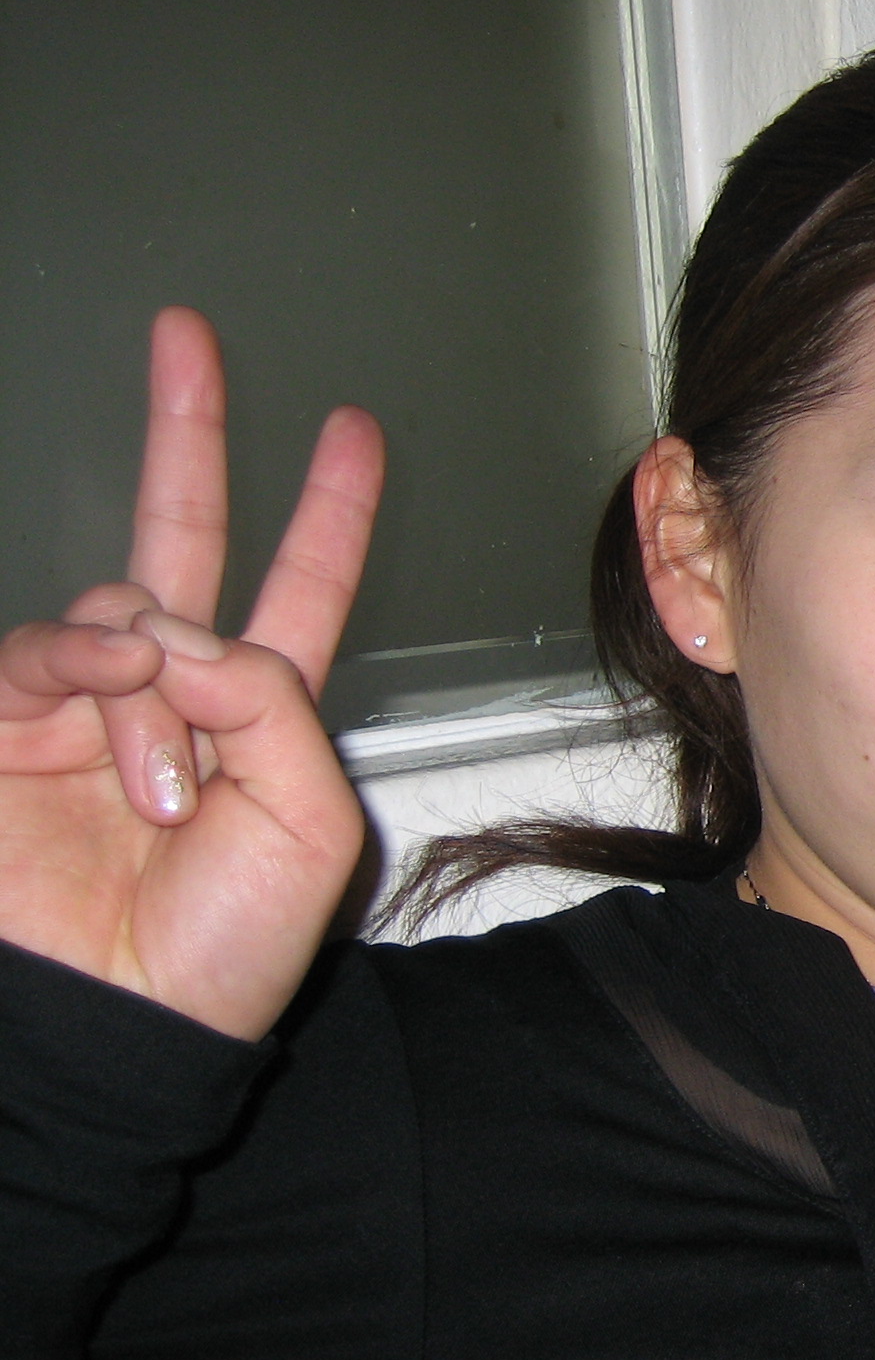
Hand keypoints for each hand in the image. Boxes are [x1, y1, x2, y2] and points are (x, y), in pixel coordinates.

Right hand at [0, 308, 383, 1037]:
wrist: (114, 1025)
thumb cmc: (219, 952)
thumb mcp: (307, 822)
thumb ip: (270, 702)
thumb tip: (180, 631)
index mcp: (258, 716)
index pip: (300, 588)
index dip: (328, 513)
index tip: (353, 431)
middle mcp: (170, 690)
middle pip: (185, 535)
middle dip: (189, 433)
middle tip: (188, 334)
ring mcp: (82, 699)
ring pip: (128, 609)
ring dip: (156, 694)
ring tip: (158, 796)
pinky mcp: (4, 719)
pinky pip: (52, 647)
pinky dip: (88, 664)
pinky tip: (108, 701)